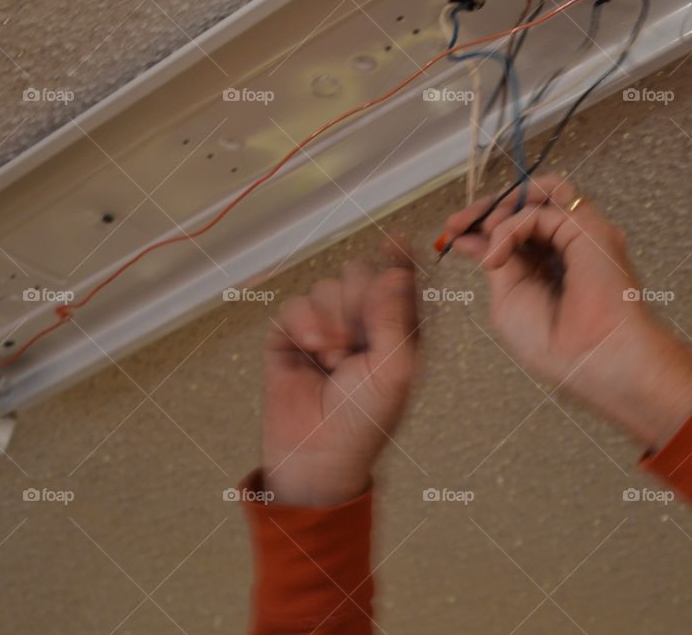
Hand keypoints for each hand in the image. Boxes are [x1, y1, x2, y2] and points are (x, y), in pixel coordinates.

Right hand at [261, 241, 418, 505]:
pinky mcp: (292, 334)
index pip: (399, 281)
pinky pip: (297, 303)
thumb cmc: (365, 419)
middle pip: (360, 273)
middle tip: (359, 332)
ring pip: (328, 286)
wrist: (317, 453)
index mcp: (397, 329)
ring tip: (336, 357)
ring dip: (332, 319)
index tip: (399, 239)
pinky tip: (313, 350)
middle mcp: (363, 323)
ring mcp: (326, 326)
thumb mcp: (395, 368)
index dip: (399, 258)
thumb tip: (397, 270)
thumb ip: (395, 316)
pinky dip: (305, 323)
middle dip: (359, 297)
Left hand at [445, 175, 691, 447]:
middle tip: (455, 224)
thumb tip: (472, 236)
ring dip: (504, 206)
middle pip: (526, 205)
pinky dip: (511, 228)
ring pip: (542, 193)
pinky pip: (541, 211)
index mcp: (547, 266)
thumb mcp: (507, 299)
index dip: (481, 225)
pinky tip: (497, 258)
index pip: (514, 230)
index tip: (450, 233)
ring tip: (484, 231)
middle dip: (486, 209)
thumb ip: (496, 261)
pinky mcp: (588, 227)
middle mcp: (565, 245)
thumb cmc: (552, 343)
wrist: (590, 358)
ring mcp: (579, 234)